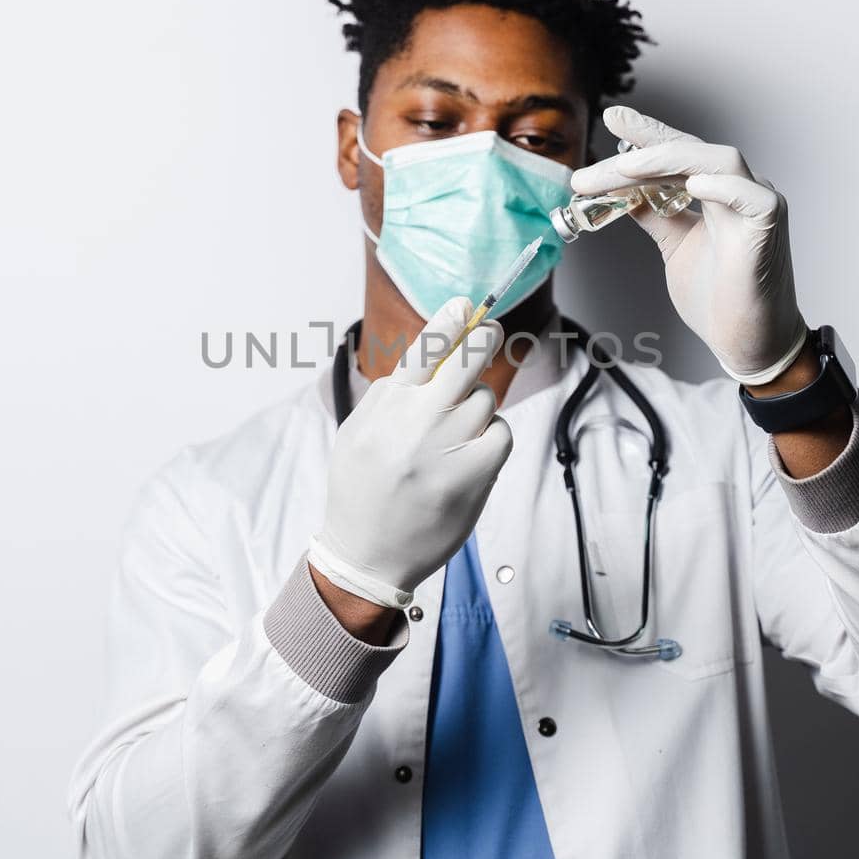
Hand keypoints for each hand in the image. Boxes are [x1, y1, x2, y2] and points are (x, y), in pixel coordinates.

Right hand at [308, 297, 514, 608]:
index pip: (424, 348)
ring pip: (484, 398)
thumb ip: (391, 394)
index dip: (449, 321)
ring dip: (477, 406)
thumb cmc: (361, 489)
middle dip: (484, 336)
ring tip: (453, 436)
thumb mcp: (358, 432)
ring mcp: (449, 447)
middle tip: (491, 327)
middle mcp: (418, 421)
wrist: (367, 554)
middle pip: (467, 359)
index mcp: (386, 408)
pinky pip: (500, 432)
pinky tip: (469, 458)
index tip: (466, 303)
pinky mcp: (476, 474)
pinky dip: (492, 438)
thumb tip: (431, 352)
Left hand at [572, 105, 808, 384]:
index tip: (612, 117)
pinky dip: (723, 187)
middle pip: (691, 150)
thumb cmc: (719, 297)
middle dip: (645, 144)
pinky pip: (752, 197)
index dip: (648, 134)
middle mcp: (738, 190)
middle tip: (603, 145)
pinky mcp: (769, 229)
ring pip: (720, 161)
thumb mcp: (674, 246)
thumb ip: (655, 215)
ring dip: (671, 158)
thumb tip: (622, 193)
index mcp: (716, 192)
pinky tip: (693, 184)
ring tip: (628, 166)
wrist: (747, 343)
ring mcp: (758, 204)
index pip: (679, 152)